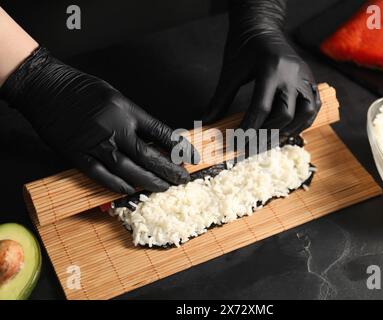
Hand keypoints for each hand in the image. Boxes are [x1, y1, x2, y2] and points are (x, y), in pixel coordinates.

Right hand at [0, 47, 197, 193]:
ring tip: (164, 189)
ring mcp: (96, 144)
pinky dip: (116, 185)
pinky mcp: (78, 155)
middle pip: (148, 157)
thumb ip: (135, 119)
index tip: (193, 158)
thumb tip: (155, 140)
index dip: (180, 148)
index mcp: (127, 111)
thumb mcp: (117, 97)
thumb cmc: (83, 89)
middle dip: (169, 171)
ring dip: (148, 182)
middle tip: (182, 181)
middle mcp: (115, 129)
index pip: (162, 133)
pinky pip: (100, 175)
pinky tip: (130, 191)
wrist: (46, 88)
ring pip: (128, 170)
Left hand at [204, 5, 320, 135]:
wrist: (262, 27)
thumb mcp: (230, 71)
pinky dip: (302, 122)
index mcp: (271, 68)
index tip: (238, 143)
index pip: (262, 108)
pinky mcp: (310, 79)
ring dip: (288, 130)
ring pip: (305, 113)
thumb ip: (220, 98)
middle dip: (267, 134)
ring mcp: (305, 76)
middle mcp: (292, 73)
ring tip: (269, 140)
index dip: (249, 129)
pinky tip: (287, 129)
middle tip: (251, 146)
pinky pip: (314, 106)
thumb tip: (207, 121)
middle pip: (285, 114)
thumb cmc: (244, 47)